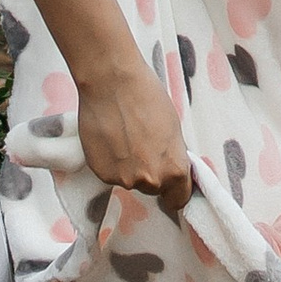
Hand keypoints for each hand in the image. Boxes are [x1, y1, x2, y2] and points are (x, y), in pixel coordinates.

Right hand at [72, 52, 192, 211]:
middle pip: (153, 188)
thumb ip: (172, 156)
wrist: (112, 83)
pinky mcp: (101, 172)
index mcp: (173, 170)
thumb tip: (168, 166)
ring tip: (124, 136)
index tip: (172, 188)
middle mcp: (149, 180)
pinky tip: (111, 137)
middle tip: (143, 145)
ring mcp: (123, 178)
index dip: (176, 191)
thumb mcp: (173, 129)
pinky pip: (111, 172)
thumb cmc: (146, 97)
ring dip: (129, 166)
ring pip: (130, 179)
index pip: (179, 198)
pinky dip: (111, 160)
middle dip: (150, 172)